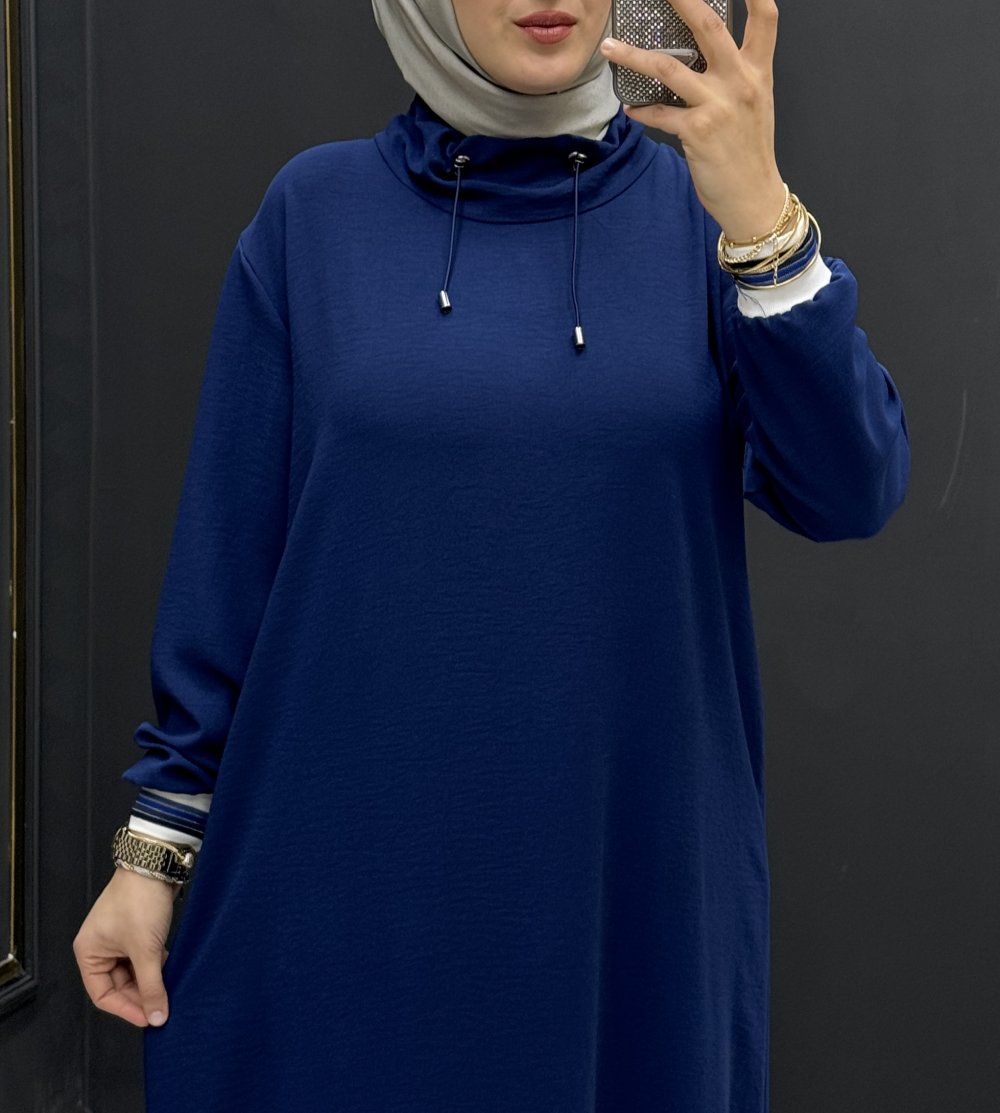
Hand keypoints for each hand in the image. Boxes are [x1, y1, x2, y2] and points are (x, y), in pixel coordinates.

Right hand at [73, 866, 179, 1027]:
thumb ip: (152, 986)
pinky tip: (169, 967)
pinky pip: (142, 957)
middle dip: (141, 994)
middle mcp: (99, 946)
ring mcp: (117, 938)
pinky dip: (154, 964)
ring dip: (150, 979)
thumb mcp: (146, 950)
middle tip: (162, 1006)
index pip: (103, 995)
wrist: (156, 865)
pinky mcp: (136, 929)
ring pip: (133, 971)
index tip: (149, 1019)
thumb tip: (157, 1016)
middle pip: (118, 984)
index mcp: (88, 952)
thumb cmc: (140, 901)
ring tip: (168, 987)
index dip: (126, 1009)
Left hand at [600, 0, 786, 241]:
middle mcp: (741, 83)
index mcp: (758, 73)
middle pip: (708, 27)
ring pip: (668, 68)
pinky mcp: (698, 132)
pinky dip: (641, 111)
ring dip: (633, 56)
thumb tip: (698, 60)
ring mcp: (719, 106)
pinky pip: (659, 114)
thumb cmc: (749, 155)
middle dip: (680, 0)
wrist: (754, 198)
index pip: (765, 19)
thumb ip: (734, 77)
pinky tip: (630, 109)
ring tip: (610, 47)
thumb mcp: (754, 106)